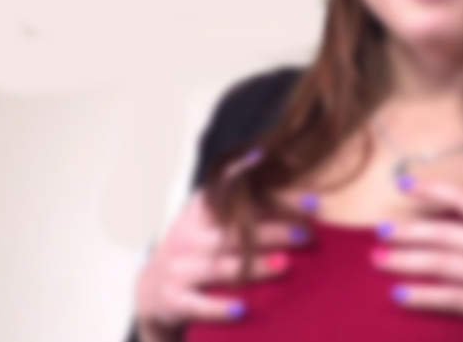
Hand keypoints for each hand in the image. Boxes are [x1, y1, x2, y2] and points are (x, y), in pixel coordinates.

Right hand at [134, 153, 317, 338]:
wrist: (153, 288)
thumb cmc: (196, 245)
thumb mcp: (209, 214)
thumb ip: (236, 189)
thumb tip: (269, 153)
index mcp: (200, 210)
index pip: (235, 198)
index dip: (271, 195)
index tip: (309, 198)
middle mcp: (187, 236)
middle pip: (233, 233)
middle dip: (272, 232)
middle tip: (306, 233)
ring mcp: (178, 268)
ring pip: (221, 267)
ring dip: (255, 266)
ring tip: (286, 264)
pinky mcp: (173, 299)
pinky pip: (198, 305)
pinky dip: (219, 308)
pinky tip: (244, 310)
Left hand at [371, 168, 462, 341]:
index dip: (432, 191)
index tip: (404, 186)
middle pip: (444, 232)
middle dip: (407, 230)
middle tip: (378, 231)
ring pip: (441, 262)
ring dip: (405, 260)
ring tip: (378, 259)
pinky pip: (450, 297)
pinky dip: (422, 296)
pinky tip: (399, 294)